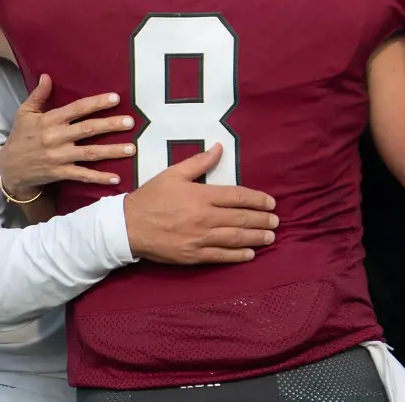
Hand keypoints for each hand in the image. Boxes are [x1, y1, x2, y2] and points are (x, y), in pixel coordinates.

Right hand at [0, 74, 134, 198]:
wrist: (9, 168)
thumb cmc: (20, 137)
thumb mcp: (24, 113)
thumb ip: (38, 95)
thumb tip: (47, 76)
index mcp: (50, 120)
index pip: (77, 109)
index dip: (96, 103)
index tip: (115, 98)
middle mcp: (56, 138)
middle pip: (88, 130)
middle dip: (110, 125)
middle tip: (130, 122)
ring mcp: (59, 157)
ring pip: (90, 153)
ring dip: (112, 151)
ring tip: (131, 148)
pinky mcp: (60, 173)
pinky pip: (83, 175)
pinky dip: (99, 178)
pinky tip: (117, 178)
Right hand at [124, 143, 278, 264]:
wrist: (128, 226)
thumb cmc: (151, 197)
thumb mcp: (173, 173)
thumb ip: (199, 162)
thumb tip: (219, 147)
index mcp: (201, 195)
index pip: (238, 197)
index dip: (257, 200)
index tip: (271, 203)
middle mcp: (205, 217)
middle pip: (241, 219)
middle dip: (262, 220)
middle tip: (276, 221)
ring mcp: (200, 238)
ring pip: (235, 238)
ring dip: (256, 237)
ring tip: (270, 236)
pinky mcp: (193, 256)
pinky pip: (221, 256)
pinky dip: (238, 256)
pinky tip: (250, 254)